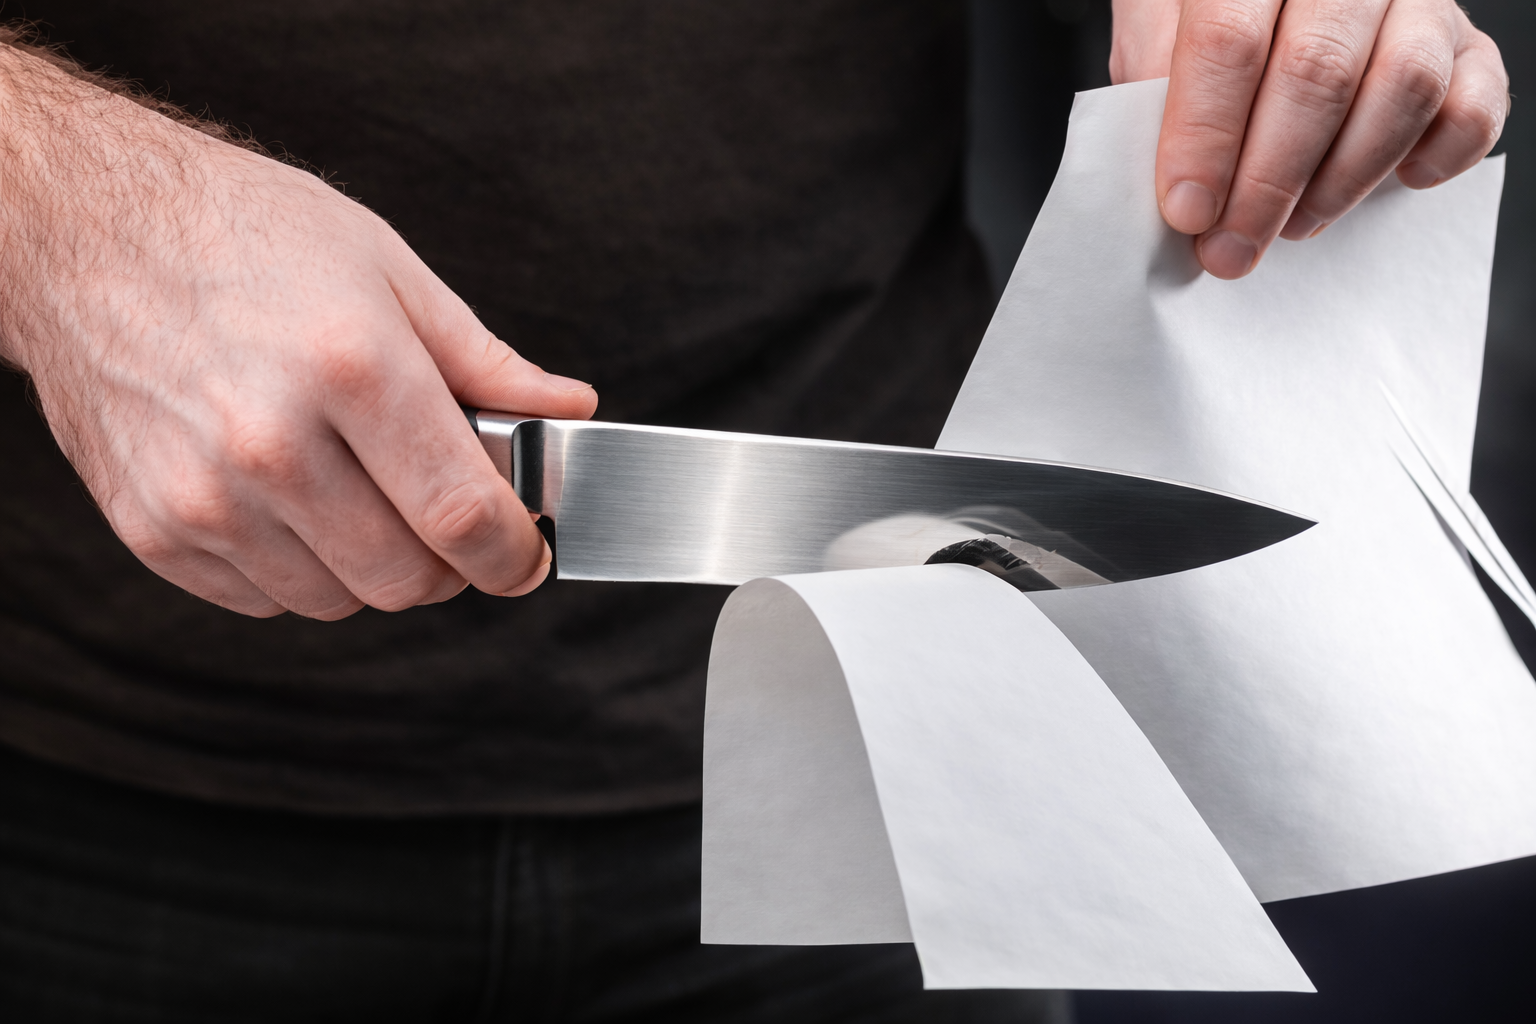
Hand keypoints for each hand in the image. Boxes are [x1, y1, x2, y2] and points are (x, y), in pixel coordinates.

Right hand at [0, 49, 596, 618]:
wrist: (82, 230)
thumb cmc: (242, 235)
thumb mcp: (388, 270)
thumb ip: (486, 364)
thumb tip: (567, 410)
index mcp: (352, 368)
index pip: (464, 517)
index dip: (516, 555)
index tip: (527, 555)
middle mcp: (273, 443)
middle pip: (409, 578)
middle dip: (451, 563)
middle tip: (447, 514)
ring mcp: (204, 497)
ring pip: (341, 600)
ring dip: (375, 566)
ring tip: (362, 488)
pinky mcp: (154, 529)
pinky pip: (268, 599)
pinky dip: (303, 568)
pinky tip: (295, 497)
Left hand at [1111, 0, 1509, 278]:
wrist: (1282, 2)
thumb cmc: (1216, 13)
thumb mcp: (1158, 21)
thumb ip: (1152, 73)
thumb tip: (1173, 166)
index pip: (1231, 40)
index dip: (1205, 135)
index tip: (1188, 210)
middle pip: (1317, 73)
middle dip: (1268, 181)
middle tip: (1231, 247)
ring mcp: (1421, 1)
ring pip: (1403, 88)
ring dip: (1341, 179)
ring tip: (1292, 225)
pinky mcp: (1469, 44)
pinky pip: (1474, 105)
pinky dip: (1436, 158)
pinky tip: (1391, 184)